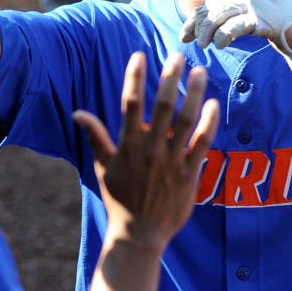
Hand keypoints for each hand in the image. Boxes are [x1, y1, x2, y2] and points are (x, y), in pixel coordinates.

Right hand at [73, 52, 219, 252]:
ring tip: (201, 71)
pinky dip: (209, 122)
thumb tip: (77, 113)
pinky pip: (202, 142)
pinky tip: (214, 103)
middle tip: (177, 56)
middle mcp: (150, 149)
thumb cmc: (120, 199)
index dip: (134, 77)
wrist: (139, 235)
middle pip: (162, 106)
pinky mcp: (190, 173)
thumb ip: (95, 137)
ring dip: (194, 93)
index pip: (130, 104)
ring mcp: (172, 161)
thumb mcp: (103, 167)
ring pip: (186, 120)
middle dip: (169, 78)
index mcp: (128, 145)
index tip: (139, 55)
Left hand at [178, 0, 291, 83]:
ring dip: (207, 33)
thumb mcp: (249, 0)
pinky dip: (222, 37)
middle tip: (188, 40)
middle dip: (196, 25)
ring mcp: (256, 2)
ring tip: (205, 45)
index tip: (189, 31)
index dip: (197, 13)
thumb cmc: (280, 15)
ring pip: (218, 15)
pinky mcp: (262, 20)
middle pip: (212, 5)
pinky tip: (219, 45)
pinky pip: (233, 27)